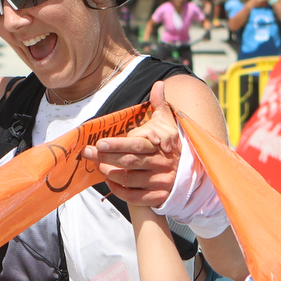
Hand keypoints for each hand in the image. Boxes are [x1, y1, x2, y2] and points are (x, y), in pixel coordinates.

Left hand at [81, 81, 180, 207]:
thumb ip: (160, 105)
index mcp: (161, 146)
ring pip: (130, 179)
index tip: (100, 143)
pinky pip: (135, 197)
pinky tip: (110, 181)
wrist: (191, 175)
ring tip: (98, 165)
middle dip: (106, 157)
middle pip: (130, 162)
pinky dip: (120, 190)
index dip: (118, 144)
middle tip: (88, 152)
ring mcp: (160, 182)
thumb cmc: (171, 147)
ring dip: (111, 173)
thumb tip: (159, 83)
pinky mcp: (159, 197)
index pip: (138, 144)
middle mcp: (161, 164)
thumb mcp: (169, 125)